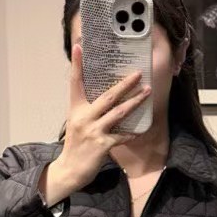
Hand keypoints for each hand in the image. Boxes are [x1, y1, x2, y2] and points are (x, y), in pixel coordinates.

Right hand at [56, 39, 152, 192]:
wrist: (69, 170)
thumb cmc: (76, 145)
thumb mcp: (77, 123)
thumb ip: (88, 110)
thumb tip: (106, 98)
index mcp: (75, 109)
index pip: (75, 82)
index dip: (78, 64)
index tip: (80, 46)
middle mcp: (83, 117)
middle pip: (108, 96)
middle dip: (125, 84)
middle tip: (138, 73)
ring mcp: (93, 131)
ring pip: (118, 112)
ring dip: (135, 102)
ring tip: (147, 92)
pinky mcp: (102, 145)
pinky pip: (122, 136)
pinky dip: (132, 133)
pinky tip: (140, 130)